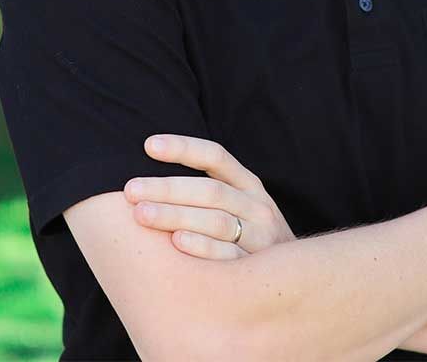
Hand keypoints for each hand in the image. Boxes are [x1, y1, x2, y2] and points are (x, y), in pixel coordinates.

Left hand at [124, 134, 296, 259]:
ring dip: (177, 216)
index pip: (215, 156)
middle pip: (210, 190)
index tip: (148, 145)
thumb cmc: (250, 237)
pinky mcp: (258, 268)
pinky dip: (203, 248)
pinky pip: (229, 255)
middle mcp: (257, 205)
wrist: (296, 280)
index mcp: (248, 184)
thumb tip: (149, 181)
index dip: (183, 147)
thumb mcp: (240, 206)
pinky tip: (176, 242)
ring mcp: (261, 236)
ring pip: (217, 221)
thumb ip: (207, 191)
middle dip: (167, 188)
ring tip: (141, 214)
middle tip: (130, 189)